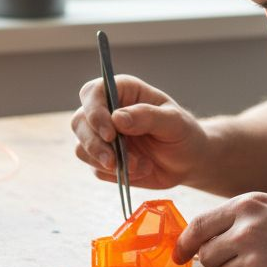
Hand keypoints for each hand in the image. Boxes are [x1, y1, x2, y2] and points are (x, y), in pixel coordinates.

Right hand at [71, 74, 208, 188]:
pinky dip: (116, 175)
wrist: (187, 161)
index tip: (111, 134)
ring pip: (82, 148)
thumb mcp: (173, 122)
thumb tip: (117, 118)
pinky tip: (141, 170)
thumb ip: (147, 117)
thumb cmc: (182, 133)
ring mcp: (101, 137)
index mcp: (122, 91)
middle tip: (115, 161)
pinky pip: (96, 169)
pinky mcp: (102, 159)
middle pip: (79, 122)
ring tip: (141, 165)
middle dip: (95, 145)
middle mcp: (106, 111)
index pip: (93, 93)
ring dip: (109, 163)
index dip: (95, 112)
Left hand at [174, 192, 266, 266]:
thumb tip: (209, 237)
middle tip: (250, 262)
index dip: (184, 244)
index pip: (198, 226)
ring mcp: (253, 261)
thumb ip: (243, 218)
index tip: (178, 255)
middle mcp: (244, 231)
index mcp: (247, 206)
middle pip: (208, 256)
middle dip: (221, 263)